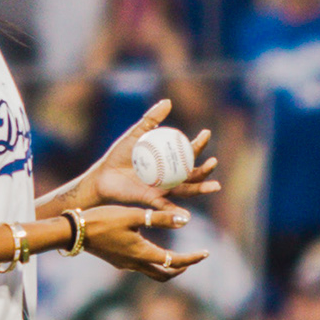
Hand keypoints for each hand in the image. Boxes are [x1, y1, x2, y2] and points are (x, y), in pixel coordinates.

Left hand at [81, 101, 220, 217]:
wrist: (103, 175)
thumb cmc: (120, 155)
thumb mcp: (136, 134)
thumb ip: (151, 119)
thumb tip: (168, 102)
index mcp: (168, 160)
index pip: (188, 152)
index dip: (199, 143)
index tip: (206, 133)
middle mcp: (169, 176)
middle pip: (193, 173)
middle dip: (206, 169)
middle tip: (214, 161)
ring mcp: (162, 189)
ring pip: (187, 190)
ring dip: (201, 189)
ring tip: (215, 186)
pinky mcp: (152, 200)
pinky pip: (166, 207)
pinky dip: (176, 213)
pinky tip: (187, 216)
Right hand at [83, 205, 204, 279]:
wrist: (74, 232)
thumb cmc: (102, 219)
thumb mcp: (133, 215)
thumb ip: (159, 218)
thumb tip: (185, 220)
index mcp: (142, 253)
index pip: (175, 261)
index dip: (193, 258)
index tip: (206, 253)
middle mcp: (135, 263)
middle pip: (165, 274)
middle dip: (181, 268)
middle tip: (194, 257)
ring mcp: (125, 264)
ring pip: (152, 272)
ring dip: (167, 266)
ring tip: (176, 255)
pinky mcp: (117, 260)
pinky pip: (141, 266)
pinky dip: (153, 261)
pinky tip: (151, 247)